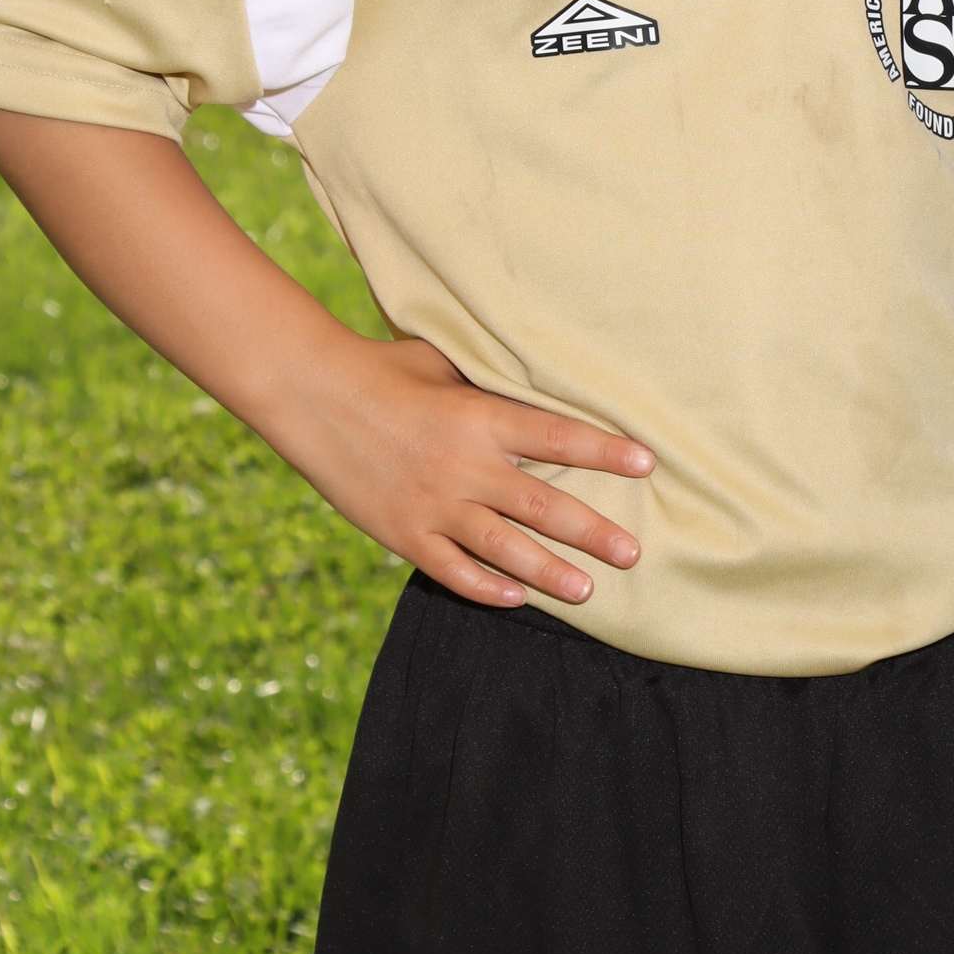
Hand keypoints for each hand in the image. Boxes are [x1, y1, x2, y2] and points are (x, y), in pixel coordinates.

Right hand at [0, 105, 653, 612]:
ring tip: (588, 591)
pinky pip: (451, 568)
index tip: (646, 463)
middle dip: (592, 532)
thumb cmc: (386, 367)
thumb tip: (540, 356)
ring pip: (503, 549)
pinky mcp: (401, 532)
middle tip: (634, 552)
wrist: (308, 393)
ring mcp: (430, 504)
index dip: (604, 450)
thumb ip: (491, 374)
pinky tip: (517, 597)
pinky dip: (486, 587)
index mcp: (476, 415)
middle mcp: (460, 466)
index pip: (555, 436)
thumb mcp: (444, 359)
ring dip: (550, 573)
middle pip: (541, 506)